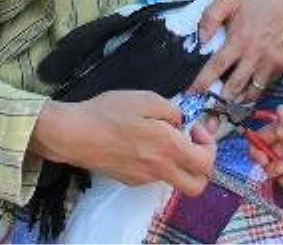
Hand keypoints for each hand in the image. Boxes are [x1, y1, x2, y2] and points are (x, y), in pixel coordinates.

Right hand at [30, 92, 216, 194]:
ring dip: (178, 161)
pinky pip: (154, 175)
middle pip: (197, 185)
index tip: (195, 128)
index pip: (206, 163)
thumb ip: (172, 110)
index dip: (210, 145)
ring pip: (175, 179)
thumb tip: (181, 123)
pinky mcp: (130, 180)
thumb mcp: (146, 98)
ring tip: (161, 137)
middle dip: (202, 165)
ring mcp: (144, 178)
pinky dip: (158, 162)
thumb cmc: (108, 112)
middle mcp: (159, 169)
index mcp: (168, 148)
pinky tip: (141, 142)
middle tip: (190, 143)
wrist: (73, 135)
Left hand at [188, 0, 282, 100]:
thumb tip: (200, 40)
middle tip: (209, 109)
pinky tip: (244, 92)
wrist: (281, 0)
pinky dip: (254, 91)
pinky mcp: (281, 65)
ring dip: (238, 100)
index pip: (217, 66)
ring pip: (252, 91)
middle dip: (220, 100)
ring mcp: (270, 61)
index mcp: (239, 39)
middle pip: (234, 85)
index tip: (191, 93)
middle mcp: (255, 53)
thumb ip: (209, 18)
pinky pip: (265, 85)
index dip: (203, 82)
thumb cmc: (249, 2)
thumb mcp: (226, 1)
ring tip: (226, 106)